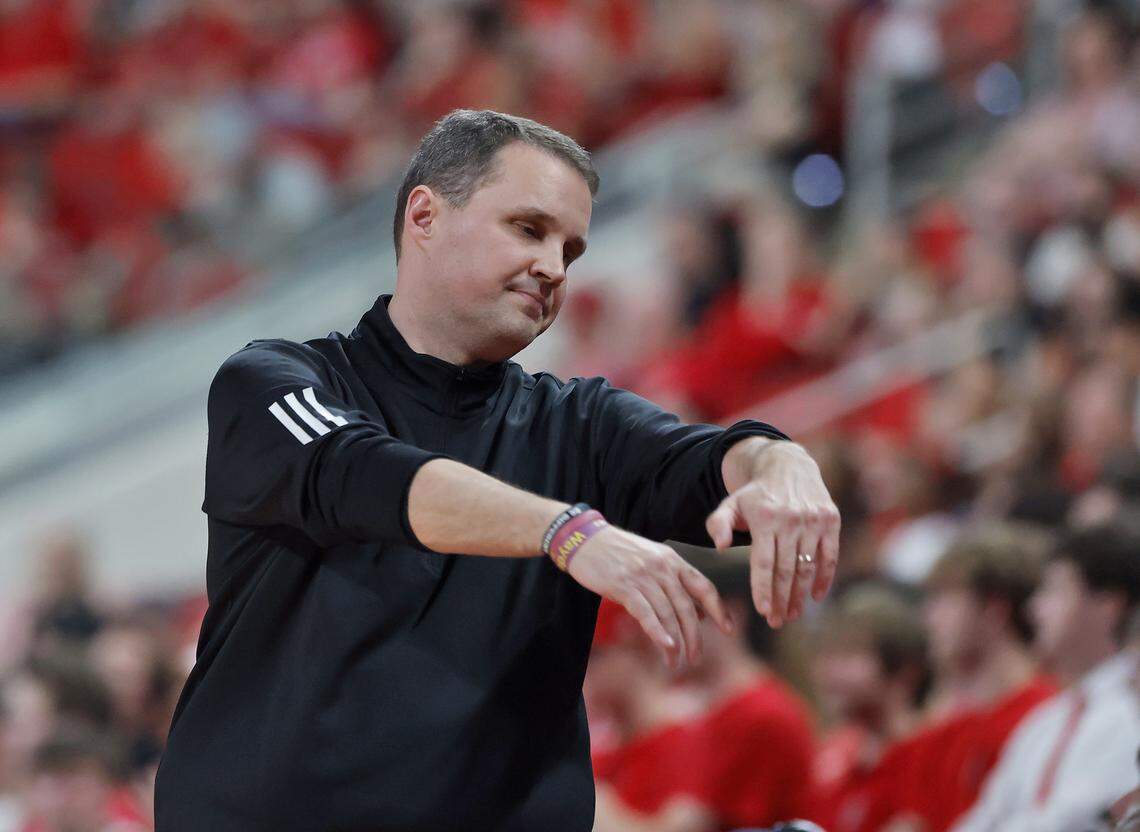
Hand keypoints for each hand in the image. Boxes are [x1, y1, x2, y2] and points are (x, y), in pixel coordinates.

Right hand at [566, 525, 732, 669]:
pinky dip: (657, 631)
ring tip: (675, 662)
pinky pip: (646, 613)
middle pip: (687, 607)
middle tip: (695, 658)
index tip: (729, 630)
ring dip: (674, 642)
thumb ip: (673, 582)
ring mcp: (643, 576)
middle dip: (694, 636)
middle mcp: (662, 567)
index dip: (719, 610)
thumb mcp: (651, 560)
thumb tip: (698, 612)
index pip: (704, 586)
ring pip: (667, 614)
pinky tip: (665, 646)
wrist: (585, 539)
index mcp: (672, 560)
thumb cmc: (618, 553)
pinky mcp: (624, 586)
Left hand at [706, 441, 839, 627]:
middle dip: (782, 599)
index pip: (764, 562)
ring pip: (808, 566)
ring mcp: (813, 520)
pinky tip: (815, 597)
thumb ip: (718, 524)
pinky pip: (830, 556)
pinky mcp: (831, 520)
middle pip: (786, 569)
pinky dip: (824, 578)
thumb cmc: (755, 495)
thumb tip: (721, 547)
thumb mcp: (731, 504)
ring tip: (793, 614)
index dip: (764, 589)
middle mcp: (791, 519)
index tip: (763, 611)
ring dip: (801, 594)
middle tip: (777, 621)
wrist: (787, 465)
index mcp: (765, 518)